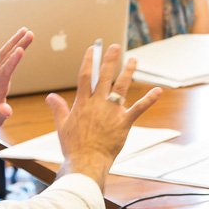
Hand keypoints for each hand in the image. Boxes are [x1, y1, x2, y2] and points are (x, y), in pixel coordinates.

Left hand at [0, 28, 32, 130]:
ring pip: (4, 54)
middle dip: (18, 44)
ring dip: (15, 41)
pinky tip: (17, 43)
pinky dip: (11, 47)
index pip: (5, 71)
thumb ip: (0, 115)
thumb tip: (6, 110)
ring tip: (26, 31)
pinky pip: (3, 57)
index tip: (20, 49)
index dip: (13, 61)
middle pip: (6, 57)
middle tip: (29, 33)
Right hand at [46, 44, 161, 187]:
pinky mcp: (124, 122)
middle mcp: (97, 104)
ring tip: (133, 59)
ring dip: (128, 72)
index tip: (92, 49)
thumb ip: (59, 108)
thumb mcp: (62, 125)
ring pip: (121, 87)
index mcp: (82, 103)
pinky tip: (158, 91)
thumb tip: (50, 97)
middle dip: (110, 60)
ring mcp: (111, 112)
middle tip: (115, 46)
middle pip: (105, 77)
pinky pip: (139, 108)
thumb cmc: (73, 146)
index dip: (89, 61)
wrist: (86, 162)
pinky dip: (149, 99)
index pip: (85, 77)